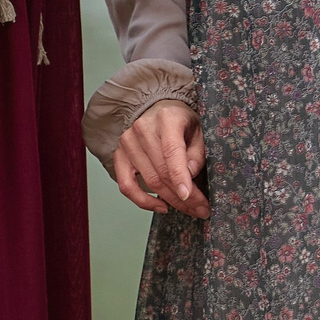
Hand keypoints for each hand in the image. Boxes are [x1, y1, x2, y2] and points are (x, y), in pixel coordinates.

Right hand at [112, 100, 207, 217]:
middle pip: (161, 171)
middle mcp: (143, 129)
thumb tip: (189, 175)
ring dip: (170, 201)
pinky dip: (143, 201)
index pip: (171, 151)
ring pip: (149, 182)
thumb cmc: (181, 122)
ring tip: (188, 209)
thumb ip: (197, 152)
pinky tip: (161, 206)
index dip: (180, 176)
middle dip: (183, 196)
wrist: (159, 110)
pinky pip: (127, 186)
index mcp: (166, 118)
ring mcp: (128, 142)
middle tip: (200, 209)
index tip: (189, 195)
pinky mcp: (119, 156)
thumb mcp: (198, 130)